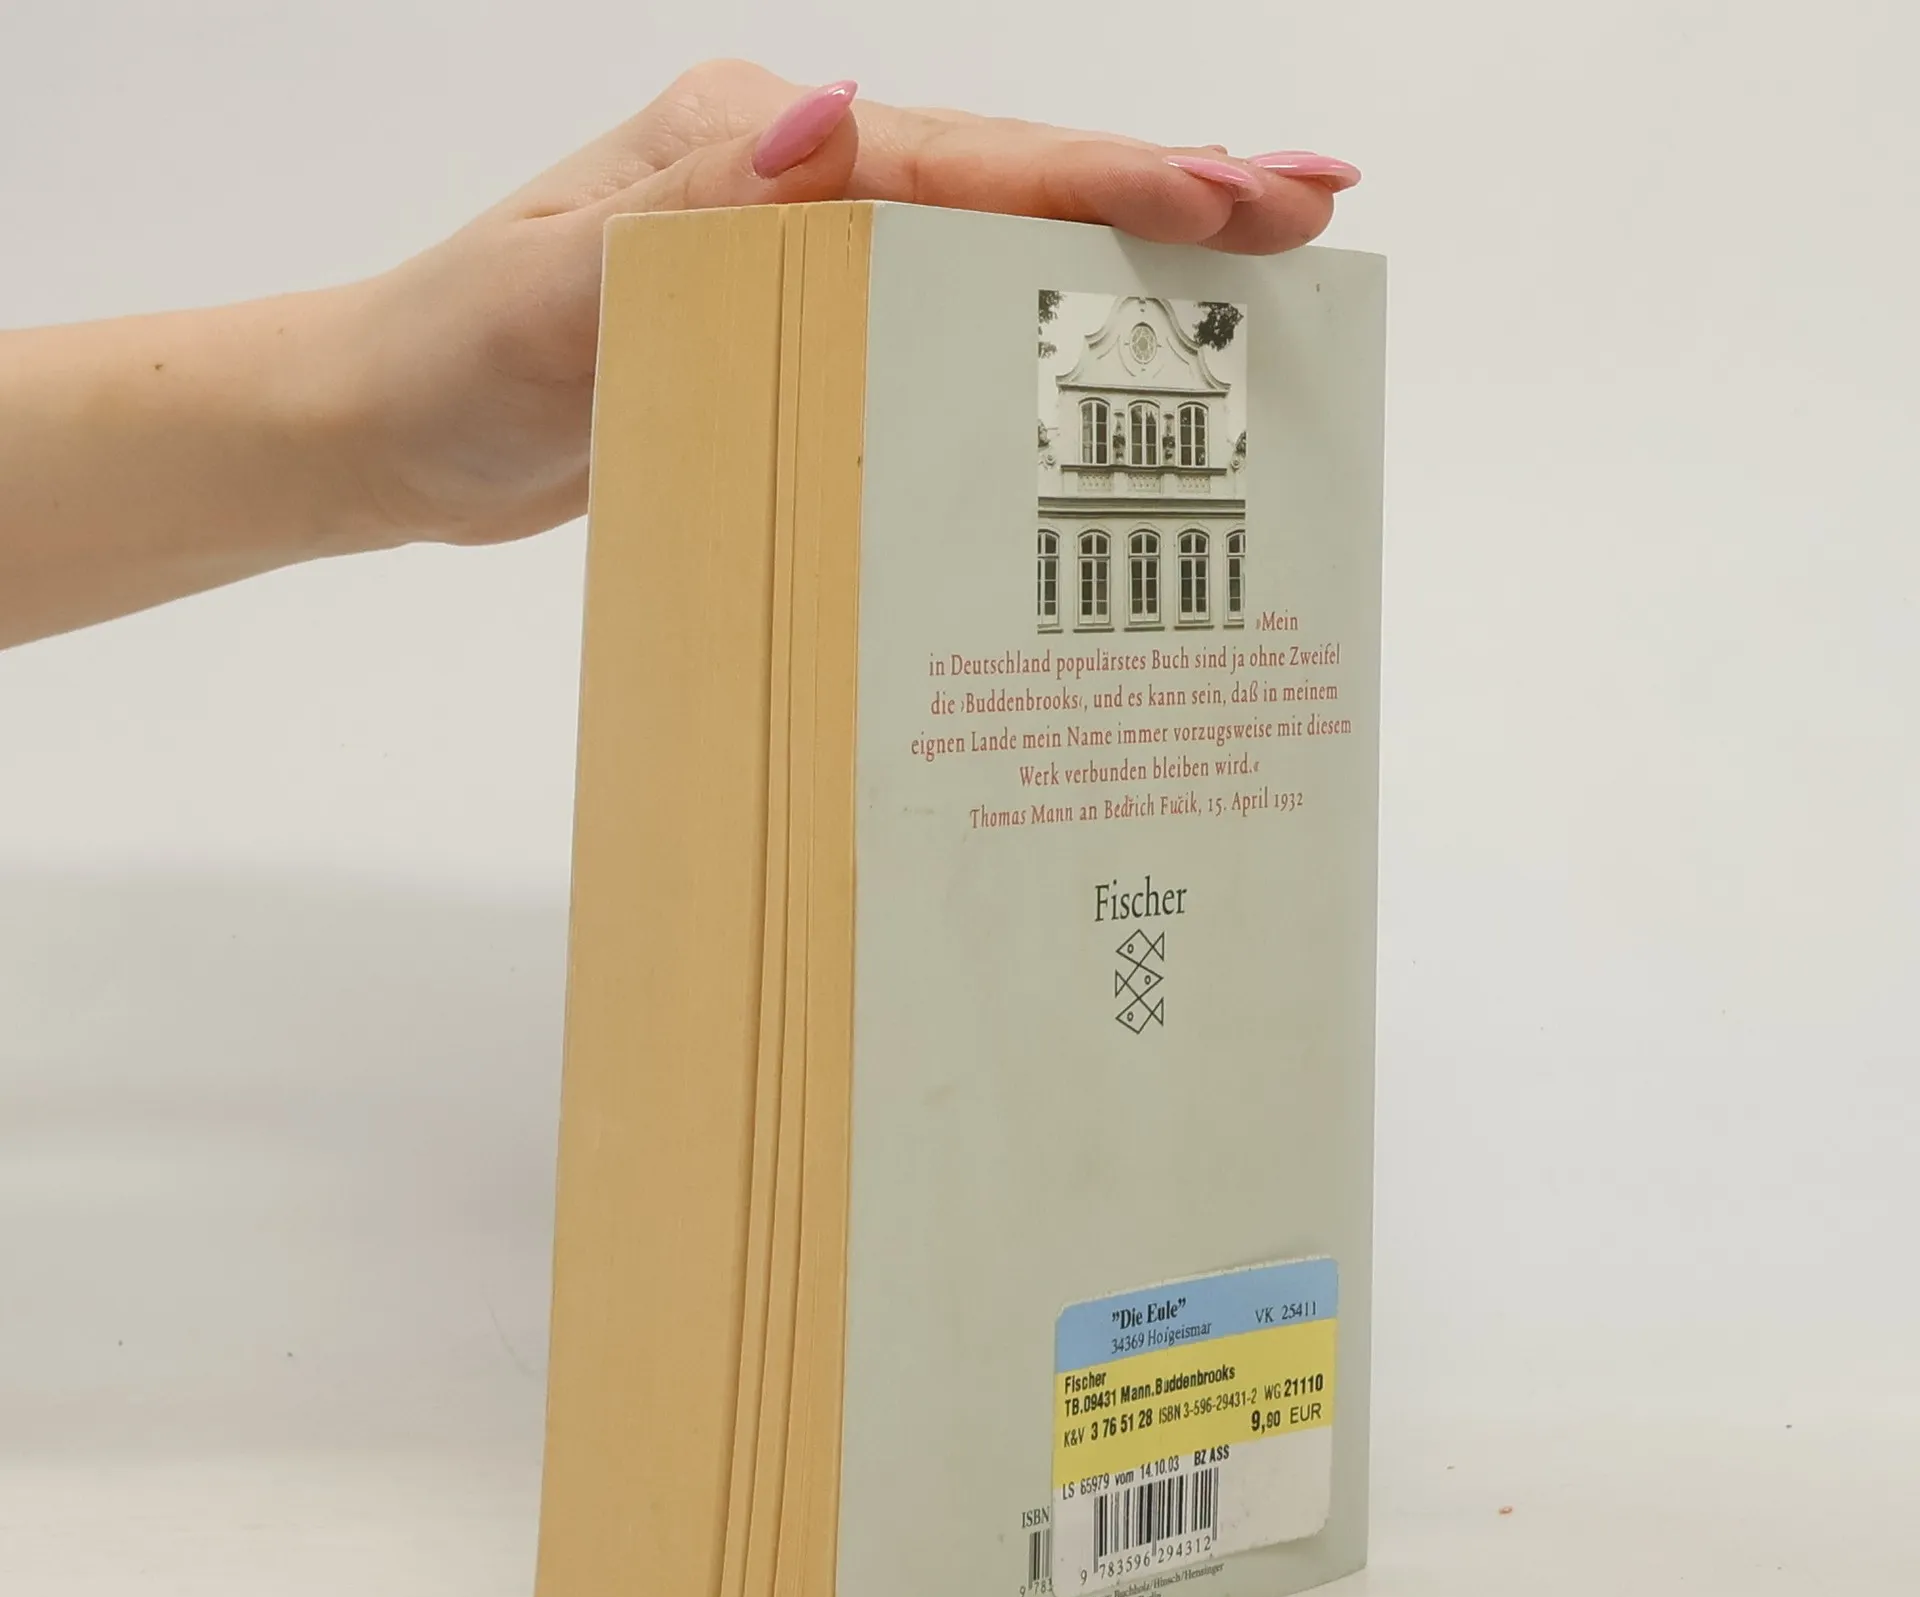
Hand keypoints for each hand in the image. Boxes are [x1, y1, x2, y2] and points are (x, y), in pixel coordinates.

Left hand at [338, 60, 1360, 547]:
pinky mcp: (798, 335)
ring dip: (1122, 257)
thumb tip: (834, 125)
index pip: (958, 158)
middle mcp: (792, 185)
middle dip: (1162, 191)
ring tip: (1256, 272)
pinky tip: (1105, 365)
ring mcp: (801, 257)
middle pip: (1006, 181)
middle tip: (1313, 206)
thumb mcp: (552, 292)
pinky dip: (1034, 332)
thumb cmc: (455, 361)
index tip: (1240, 190)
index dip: (1104, 176)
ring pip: (991, 248)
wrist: (393, 432)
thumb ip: (689, 220)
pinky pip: (938, 323)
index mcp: (749, 149)